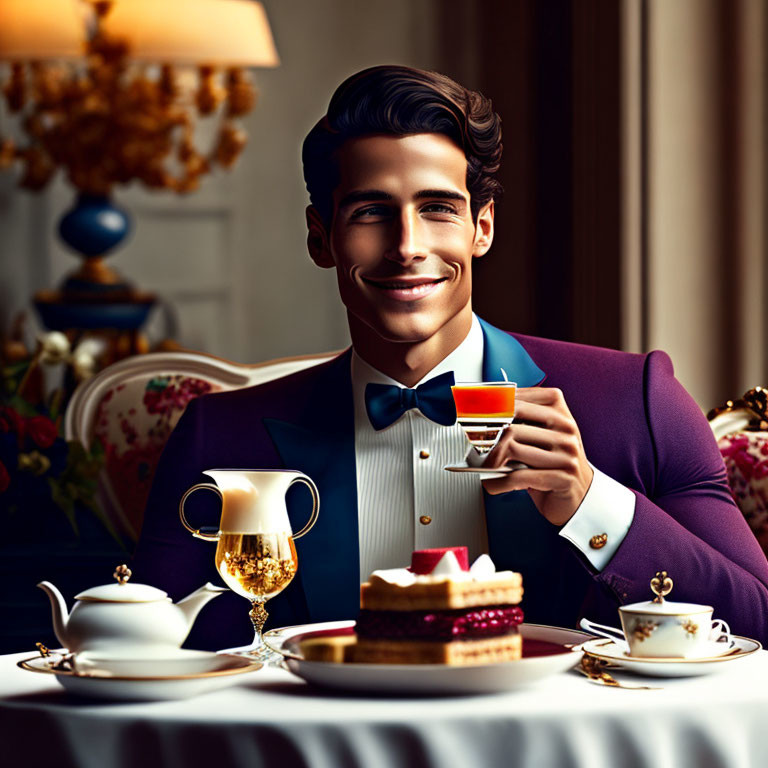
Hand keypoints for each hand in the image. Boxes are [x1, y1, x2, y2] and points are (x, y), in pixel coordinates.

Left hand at [481, 387, 592, 525]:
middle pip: (511, 424)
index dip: (491, 405)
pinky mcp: (563, 477)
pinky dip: (499, 482)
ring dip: (489, 462)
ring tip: (482, 467)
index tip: (471, 411)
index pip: (519, 399)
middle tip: (472, 442)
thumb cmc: (553, 463)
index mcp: (559, 412)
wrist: (579, 494)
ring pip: (513, 449)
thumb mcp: (540, 436)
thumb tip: (480, 412)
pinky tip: (492, 484)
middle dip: (486, 435)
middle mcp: (566, 429)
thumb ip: (519, 422)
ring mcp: (567, 453)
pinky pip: (520, 476)